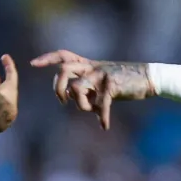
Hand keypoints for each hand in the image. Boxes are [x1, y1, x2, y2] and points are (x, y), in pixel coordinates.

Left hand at [30, 50, 152, 129]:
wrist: (147, 77)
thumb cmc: (124, 82)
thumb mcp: (102, 83)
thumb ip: (88, 89)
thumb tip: (81, 103)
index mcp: (87, 64)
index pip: (63, 55)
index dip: (47, 58)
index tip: (33, 64)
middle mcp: (91, 67)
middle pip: (64, 70)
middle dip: (58, 88)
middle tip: (63, 102)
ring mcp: (101, 75)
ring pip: (77, 88)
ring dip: (81, 105)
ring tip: (92, 110)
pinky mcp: (112, 85)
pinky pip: (101, 104)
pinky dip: (103, 116)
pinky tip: (104, 125)